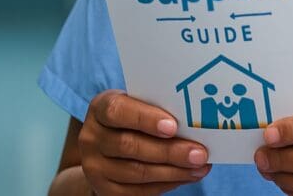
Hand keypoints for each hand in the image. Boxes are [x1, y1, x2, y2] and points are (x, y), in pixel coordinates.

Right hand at [79, 90, 211, 194]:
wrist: (106, 149)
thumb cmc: (131, 118)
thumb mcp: (136, 105)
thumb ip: (156, 109)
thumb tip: (194, 122)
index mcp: (99, 108)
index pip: (117, 111)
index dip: (145, 119)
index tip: (173, 126)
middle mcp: (91, 138)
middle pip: (129, 145)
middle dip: (169, 151)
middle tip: (199, 153)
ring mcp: (95, 167)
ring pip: (137, 172)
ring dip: (174, 171)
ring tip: (200, 166)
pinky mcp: (105, 190)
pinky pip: (138, 192)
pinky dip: (166, 184)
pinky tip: (187, 176)